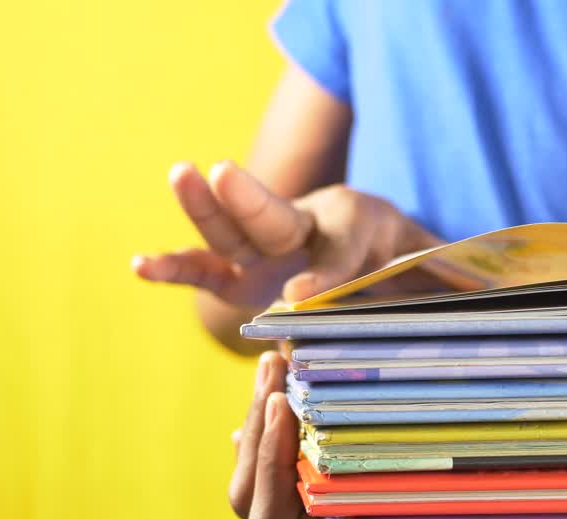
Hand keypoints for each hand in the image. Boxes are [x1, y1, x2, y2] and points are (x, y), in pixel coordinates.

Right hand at [133, 161, 443, 308]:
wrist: (378, 257)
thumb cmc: (404, 261)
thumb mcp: (425, 264)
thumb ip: (426, 278)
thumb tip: (410, 297)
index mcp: (357, 221)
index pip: (341, 245)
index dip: (325, 271)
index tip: (300, 298)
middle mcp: (303, 228)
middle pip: (273, 216)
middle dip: (248, 198)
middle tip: (220, 172)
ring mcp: (265, 253)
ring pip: (230, 231)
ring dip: (203, 208)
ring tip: (178, 176)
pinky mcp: (240, 276)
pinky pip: (204, 270)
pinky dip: (173, 268)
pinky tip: (140, 265)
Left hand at [231, 351, 566, 518]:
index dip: (268, 466)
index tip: (286, 402)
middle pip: (260, 496)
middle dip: (259, 430)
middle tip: (277, 362)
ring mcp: (359, 514)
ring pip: (280, 472)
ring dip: (273, 417)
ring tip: (285, 358)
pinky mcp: (380, 483)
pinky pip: (313, 455)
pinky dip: (300, 417)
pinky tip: (306, 378)